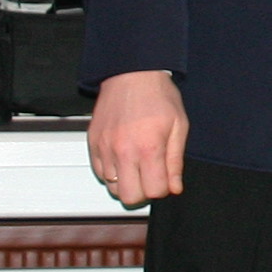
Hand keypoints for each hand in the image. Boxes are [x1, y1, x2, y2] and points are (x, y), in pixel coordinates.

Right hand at [87, 70, 187, 205]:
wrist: (132, 73)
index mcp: (148, 148)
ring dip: (126, 182)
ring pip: (112, 187)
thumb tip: (175, 187)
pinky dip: (112, 172)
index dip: (163, 189)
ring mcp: (105, 149)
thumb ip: (175, 161)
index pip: (153, 192)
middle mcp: (123, 151)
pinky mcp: (93, 144)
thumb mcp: (179, 126)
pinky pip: (100, 173)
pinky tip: (123, 158)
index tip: (165, 178)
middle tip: (150, 177)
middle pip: (129, 197)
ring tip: (136, 165)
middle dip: (143, 192)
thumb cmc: (158, 95)